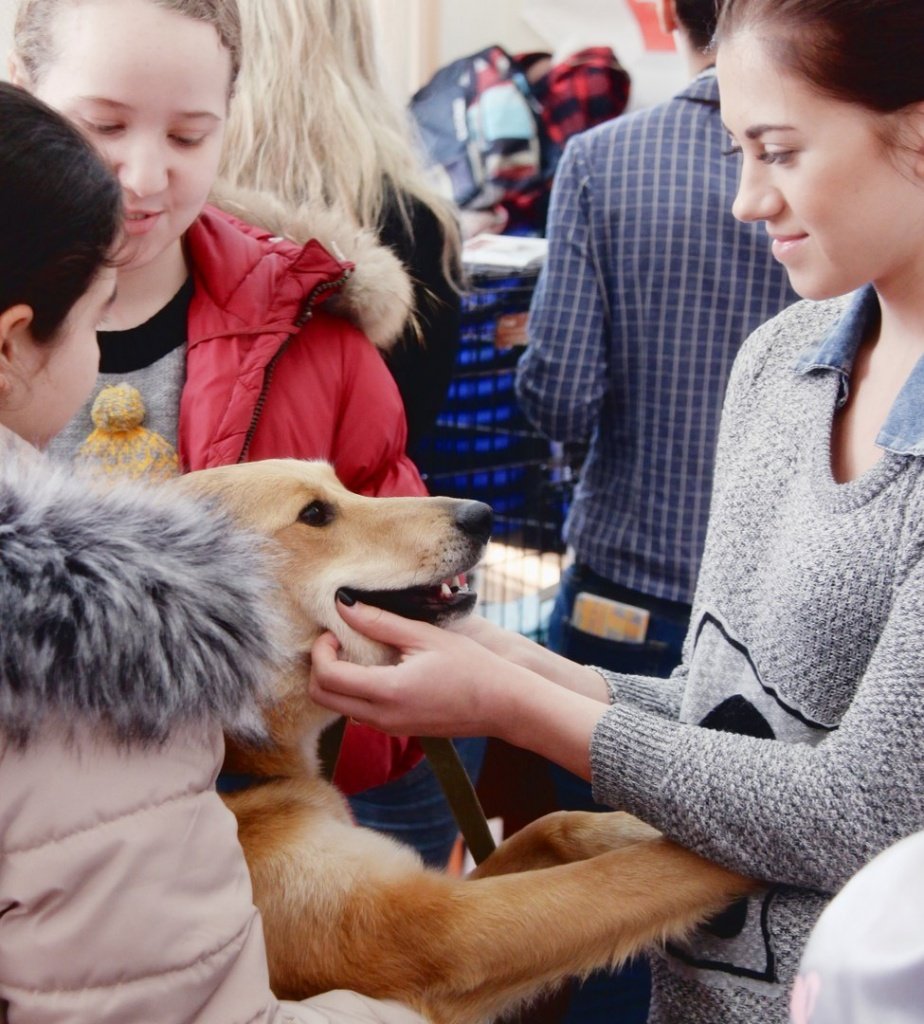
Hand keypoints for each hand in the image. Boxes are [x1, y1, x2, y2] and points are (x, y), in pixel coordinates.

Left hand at [309, 599, 520, 738]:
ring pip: (339, 707)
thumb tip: (344, 604)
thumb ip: (380, 622)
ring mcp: (389, 728)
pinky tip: (375, 667)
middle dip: (320, 666)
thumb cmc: (471, 666)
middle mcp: (382, 717)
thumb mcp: (424, 636)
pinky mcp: (398, 730)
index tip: (333, 630)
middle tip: (337, 640)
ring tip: (357, 650)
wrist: (502, 704)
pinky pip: (360, 712)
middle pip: (322, 697)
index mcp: (387, 691)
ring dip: (336, 678)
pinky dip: (354, 690)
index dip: (320, 650)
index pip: (327, 676)